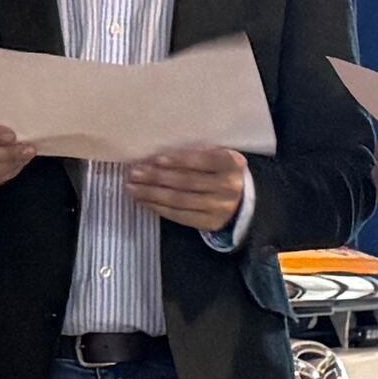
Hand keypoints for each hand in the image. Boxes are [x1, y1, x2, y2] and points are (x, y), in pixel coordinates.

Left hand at [124, 143, 250, 236]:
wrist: (245, 203)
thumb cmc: (224, 173)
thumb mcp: (220, 158)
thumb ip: (199, 155)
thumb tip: (159, 157)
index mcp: (231, 164)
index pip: (202, 161)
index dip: (178, 160)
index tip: (155, 159)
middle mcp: (227, 187)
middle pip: (186, 181)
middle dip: (157, 177)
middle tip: (134, 173)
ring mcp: (218, 208)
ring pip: (180, 200)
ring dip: (152, 193)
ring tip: (132, 187)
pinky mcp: (209, 224)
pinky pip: (179, 216)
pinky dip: (159, 208)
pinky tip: (144, 200)